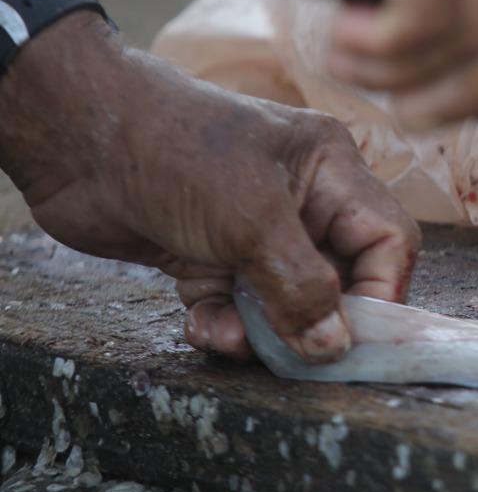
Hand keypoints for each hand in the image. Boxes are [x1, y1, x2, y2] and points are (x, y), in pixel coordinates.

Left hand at [5, 15, 419, 361]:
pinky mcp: (209, 254)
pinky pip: (236, 306)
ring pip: (285, 301)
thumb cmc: (178, 153)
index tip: (355, 338)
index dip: (381, 291)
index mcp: (331, 170)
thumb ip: (301, 286)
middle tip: (295, 353)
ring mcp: (253, 228)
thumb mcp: (251, 219)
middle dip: (315, 320)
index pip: (387, 239)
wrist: (75, 138)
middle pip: (339, 277)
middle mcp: (301, 199)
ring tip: (230, 337)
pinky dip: (224, 325)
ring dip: (263, 332)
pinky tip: (201, 325)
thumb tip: (335, 346)